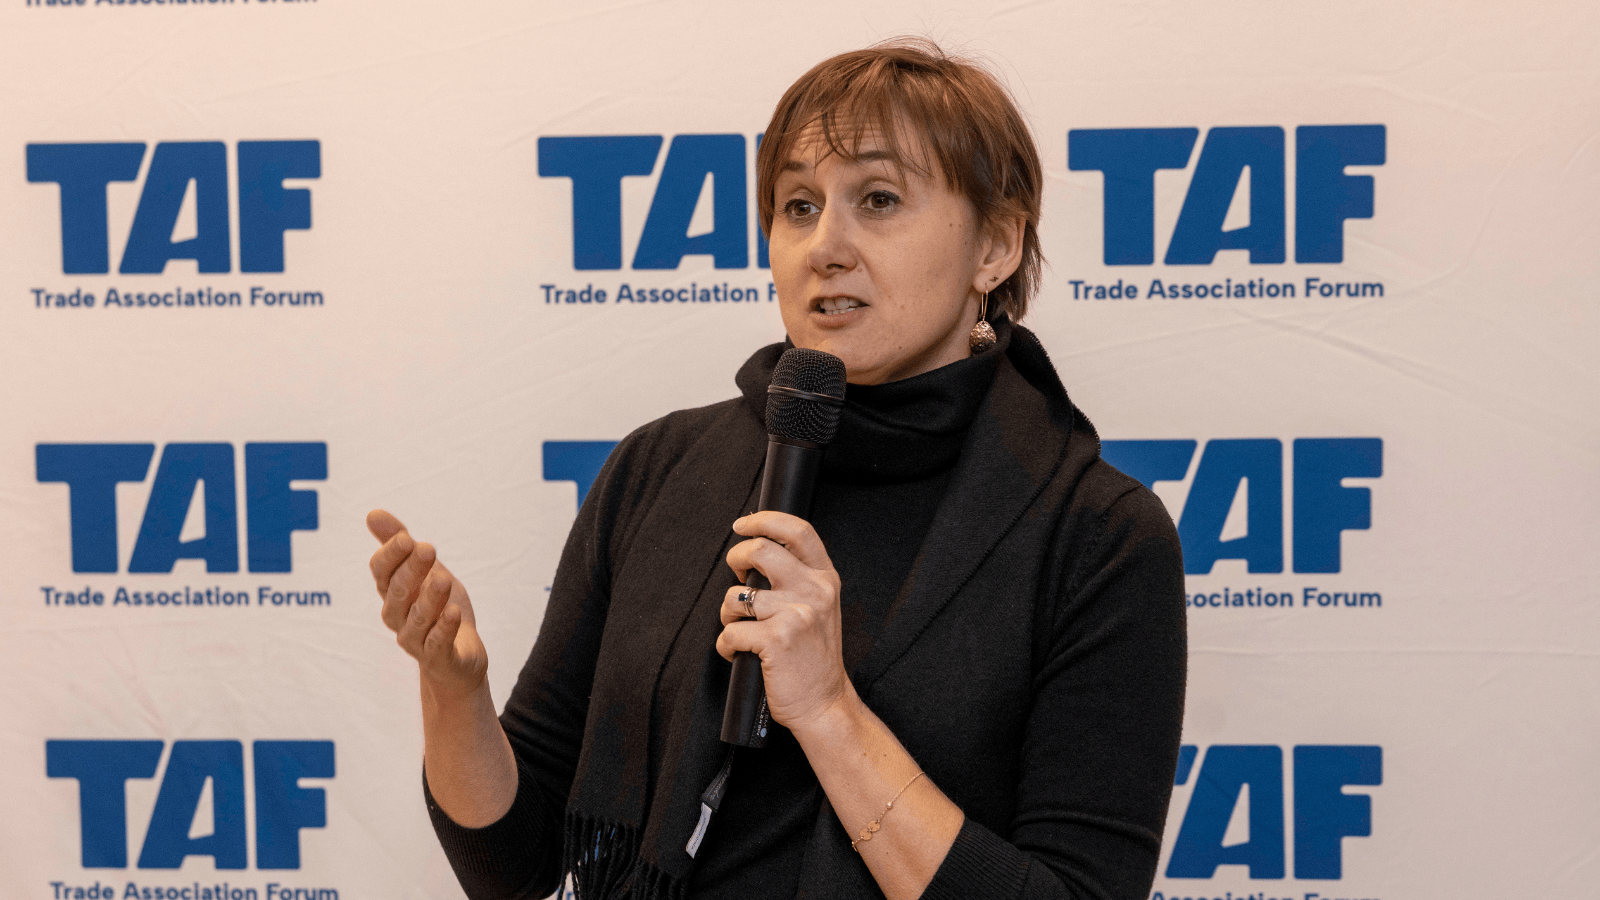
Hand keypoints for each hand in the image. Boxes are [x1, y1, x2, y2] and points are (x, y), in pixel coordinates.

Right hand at [367, 509, 487, 700]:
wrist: (459, 658)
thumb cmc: (439, 607)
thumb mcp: (425, 571)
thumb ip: (400, 543)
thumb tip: (372, 513)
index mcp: (393, 592)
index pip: (382, 571)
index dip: (391, 554)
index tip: (407, 536)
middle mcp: (398, 616)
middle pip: (398, 592)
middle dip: (411, 570)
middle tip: (428, 548)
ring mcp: (415, 639)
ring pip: (417, 618)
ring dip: (430, 598)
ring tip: (444, 579)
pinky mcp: (438, 658)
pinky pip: (437, 643)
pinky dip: (444, 628)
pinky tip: (454, 612)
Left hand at [716, 511, 856, 731]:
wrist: (825, 704)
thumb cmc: (814, 659)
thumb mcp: (819, 608)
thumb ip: (797, 579)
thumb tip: (753, 552)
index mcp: (825, 579)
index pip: (798, 531)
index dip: (765, 519)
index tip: (742, 524)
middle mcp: (815, 591)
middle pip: (760, 550)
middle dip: (735, 559)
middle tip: (735, 575)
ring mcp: (797, 614)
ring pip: (736, 596)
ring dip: (727, 616)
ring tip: (740, 632)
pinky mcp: (777, 639)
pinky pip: (731, 632)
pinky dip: (726, 646)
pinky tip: (739, 655)